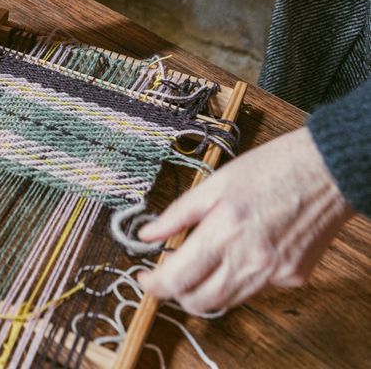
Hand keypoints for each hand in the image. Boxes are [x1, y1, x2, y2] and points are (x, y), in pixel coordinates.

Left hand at [136, 127, 351, 314]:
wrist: (326, 171)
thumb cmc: (271, 169)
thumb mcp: (214, 183)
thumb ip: (177, 214)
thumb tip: (146, 234)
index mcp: (224, 233)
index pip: (177, 280)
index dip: (153, 285)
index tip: (144, 277)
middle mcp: (250, 261)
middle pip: (199, 302)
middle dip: (177, 293)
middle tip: (169, 274)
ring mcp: (274, 274)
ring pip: (227, 302)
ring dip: (206, 289)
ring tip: (202, 262)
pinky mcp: (293, 278)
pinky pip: (255, 291)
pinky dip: (238, 280)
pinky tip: (239, 254)